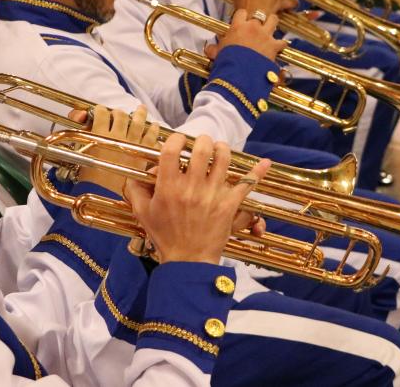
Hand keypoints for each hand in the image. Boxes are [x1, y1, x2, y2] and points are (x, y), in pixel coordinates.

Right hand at [77, 105, 159, 192]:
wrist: (108, 195)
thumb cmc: (90, 179)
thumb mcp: (77, 154)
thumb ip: (78, 132)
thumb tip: (79, 114)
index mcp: (101, 134)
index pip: (101, 112)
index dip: (99, 110)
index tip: (99, 112)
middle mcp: (119, 135)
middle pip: (121, 115)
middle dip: (118, 112)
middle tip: (118, 114)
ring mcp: (133, 143)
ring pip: (139, 121)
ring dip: (140, 114)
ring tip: (141, 110)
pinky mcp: (144, 153)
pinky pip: (152, 137)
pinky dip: (153, 130)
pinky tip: (154, 127)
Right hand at [125, 134, 271, 263]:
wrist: (187, 260)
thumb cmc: (164, 236)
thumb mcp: (143, 213)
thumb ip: (135, 190)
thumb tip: (135, 174)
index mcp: (168, 188)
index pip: (171, 151)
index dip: (175, 139)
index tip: (178, 140)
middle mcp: (191, 188)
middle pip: (201, 149)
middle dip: (201, 140)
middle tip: (200, 144)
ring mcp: (212, 195)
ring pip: (223, 159)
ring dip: (221, 148)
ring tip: (218, 149)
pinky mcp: (229, 205)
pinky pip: (246, 185)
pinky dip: (256, 172)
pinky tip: (264, 162)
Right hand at [204, 7, 286, 61]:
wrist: (240, 72)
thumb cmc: (228, 61)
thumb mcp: (217, 54)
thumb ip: (213, 49)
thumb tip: (208, 49)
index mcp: (238, 26)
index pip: (242, 12)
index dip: (243, 16)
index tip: (242, 21)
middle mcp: (253, 27)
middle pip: (260, 13)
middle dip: (260, 18)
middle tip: (258, 24)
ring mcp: (265, 35)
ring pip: (274, 20)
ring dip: (272, 23)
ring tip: (270, 28)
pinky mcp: (274, 46)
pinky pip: (282, 42)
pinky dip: (281, 44)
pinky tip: (279, 47)